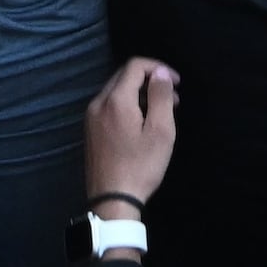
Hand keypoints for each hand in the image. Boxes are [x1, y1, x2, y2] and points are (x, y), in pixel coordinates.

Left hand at [83, 53, 178, 205]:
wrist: (112, 201)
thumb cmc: (141, 166)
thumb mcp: (160, 131)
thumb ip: (160, 96)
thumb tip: (161, 72)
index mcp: (115, 99)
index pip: (135, 66)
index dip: (158, 68)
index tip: (176, 83)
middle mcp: (98, 103)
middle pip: (124, 76)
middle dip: (150, 80)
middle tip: (172, 98)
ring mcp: (91, 118)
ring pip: (116, 91)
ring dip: (139, 93)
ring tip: (160, 111)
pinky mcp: (90, 131)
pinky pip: (109, 106)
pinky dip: (127, 105)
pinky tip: (141, 123)